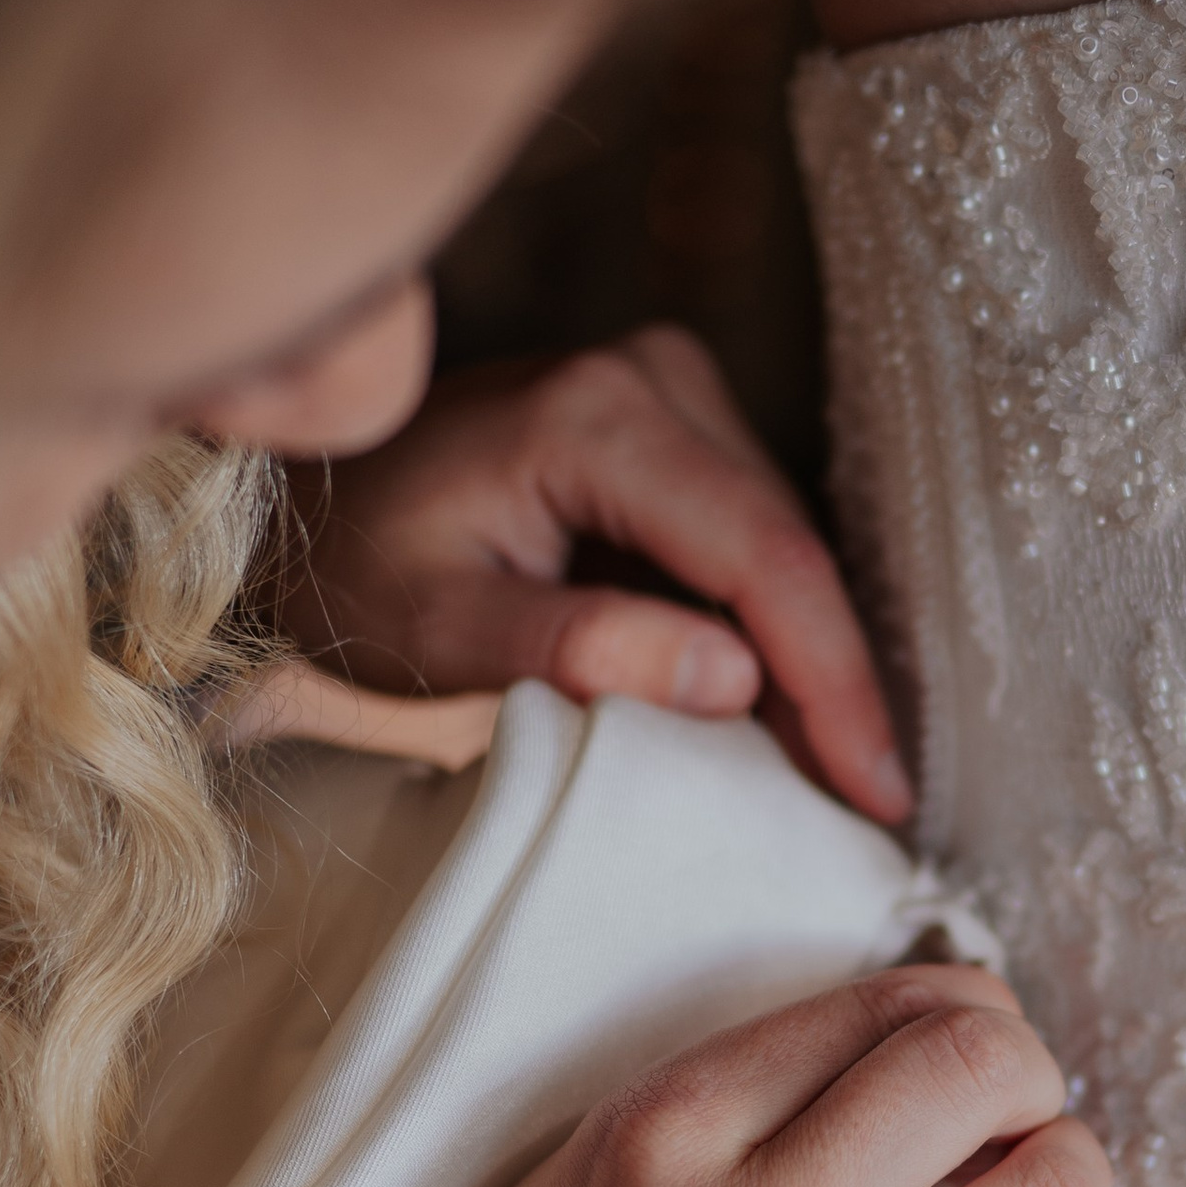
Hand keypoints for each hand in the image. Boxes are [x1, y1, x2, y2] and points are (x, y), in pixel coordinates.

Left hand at [283, 330, 912, 823]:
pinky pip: (752, 542)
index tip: (874, 787)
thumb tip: (733, 679)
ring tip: (821, 778)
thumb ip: (577, 649)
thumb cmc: (357, 572)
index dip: (831, 679)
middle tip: (858, 809)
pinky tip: (770, 718)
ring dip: (802, 664)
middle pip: (790, 552)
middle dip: (828, 685)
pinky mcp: (679, 425)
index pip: (762, 555)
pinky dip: (764, 633)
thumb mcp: (439, 633)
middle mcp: (654, 377)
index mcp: (597, 415)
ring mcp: (673, 392)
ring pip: (785, 551)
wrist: (312, 508)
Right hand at [343, 965, 1129, 1186]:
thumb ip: (767, 1085)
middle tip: (1006, 1125)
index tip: (964, 1055)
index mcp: (667, 1134)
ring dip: (1063, 1180)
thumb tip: (960, 1032)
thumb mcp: (606, 1156)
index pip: (897, 1008)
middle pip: (990, 1074)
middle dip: (1025, 1080)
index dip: (964, 1013)